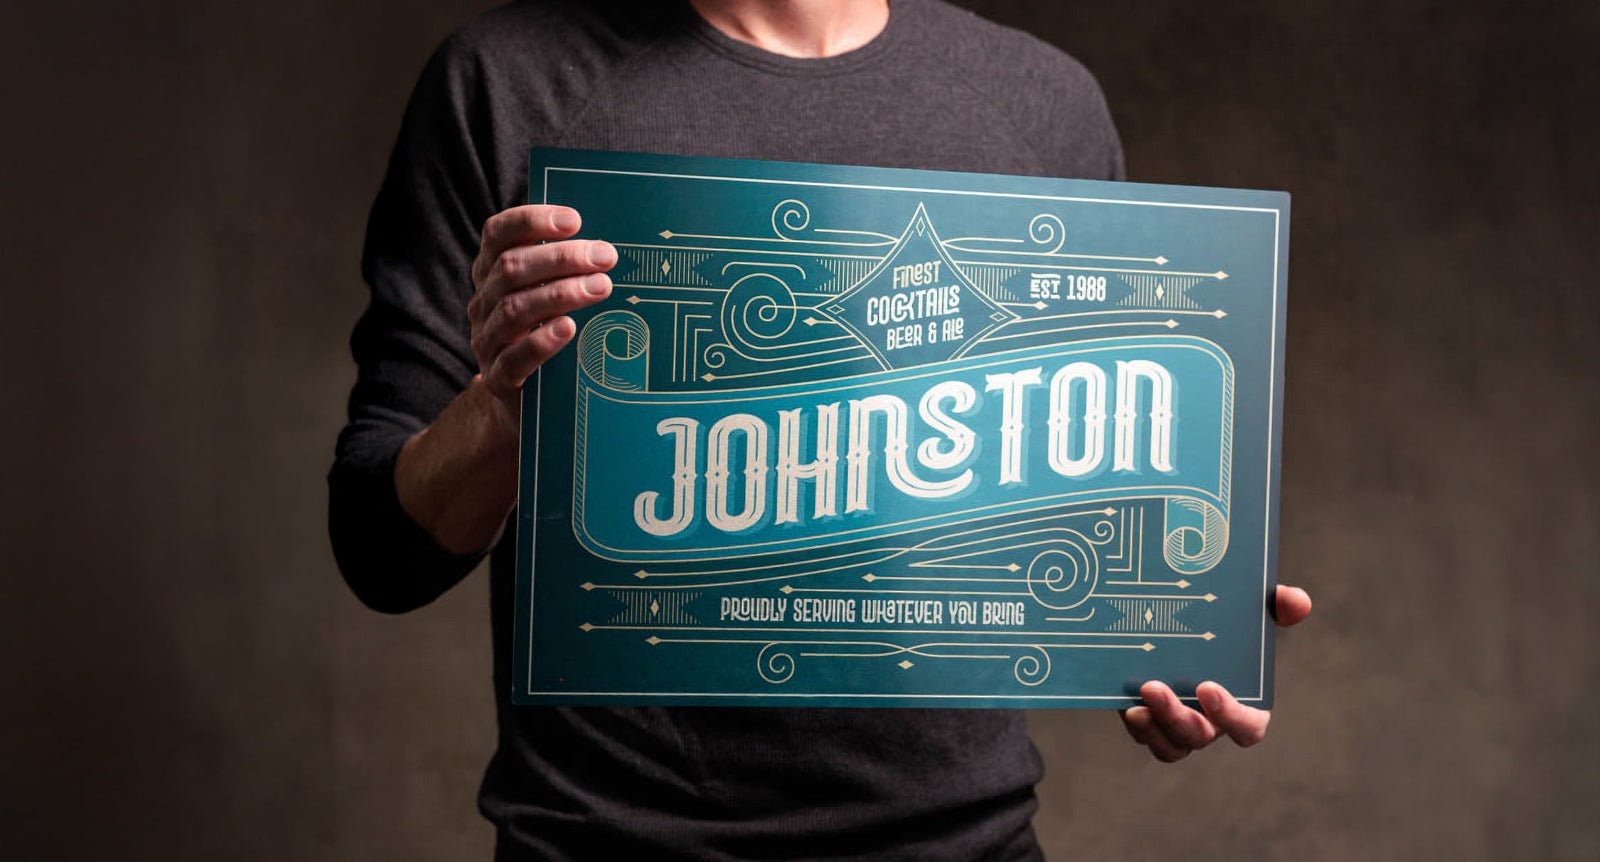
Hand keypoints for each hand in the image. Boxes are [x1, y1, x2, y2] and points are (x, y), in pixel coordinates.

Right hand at [466, 204, 616, 411]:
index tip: (574, 220)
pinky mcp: (498, 378)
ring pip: (514, 309)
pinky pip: (513, 359)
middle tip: (605, 256)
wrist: (523, 400)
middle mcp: (483, 302)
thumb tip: (608, 240)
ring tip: (601, 287)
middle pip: (512, 268)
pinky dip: (541, 342)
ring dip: (560, 294)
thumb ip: (565, 268)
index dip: (532, 221)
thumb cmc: (544, 331)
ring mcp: (487, 340)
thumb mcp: (548, 293)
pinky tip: (569, 329)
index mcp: (491, 272)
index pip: (498, 234)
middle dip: (561, 258)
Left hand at [1119, 584, 1311, 761]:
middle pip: (1199, 737)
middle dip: (1176, 717)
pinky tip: (1122, 700)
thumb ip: (1277, 607)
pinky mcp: (1151, 720)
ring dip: (1151, 728)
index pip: (1248, 727)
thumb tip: (1297, 600)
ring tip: (1135, 704)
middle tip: (1153, 687)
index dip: (1230, 715)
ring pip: (1169, 747)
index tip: (1207, 688)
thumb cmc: (1229, 626)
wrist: (1183, 623)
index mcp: (1244, 704)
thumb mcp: (1252, 613)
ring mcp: (1179, 726)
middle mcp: (1212, 722)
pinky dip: (1136, 724)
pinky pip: (1144, 735)